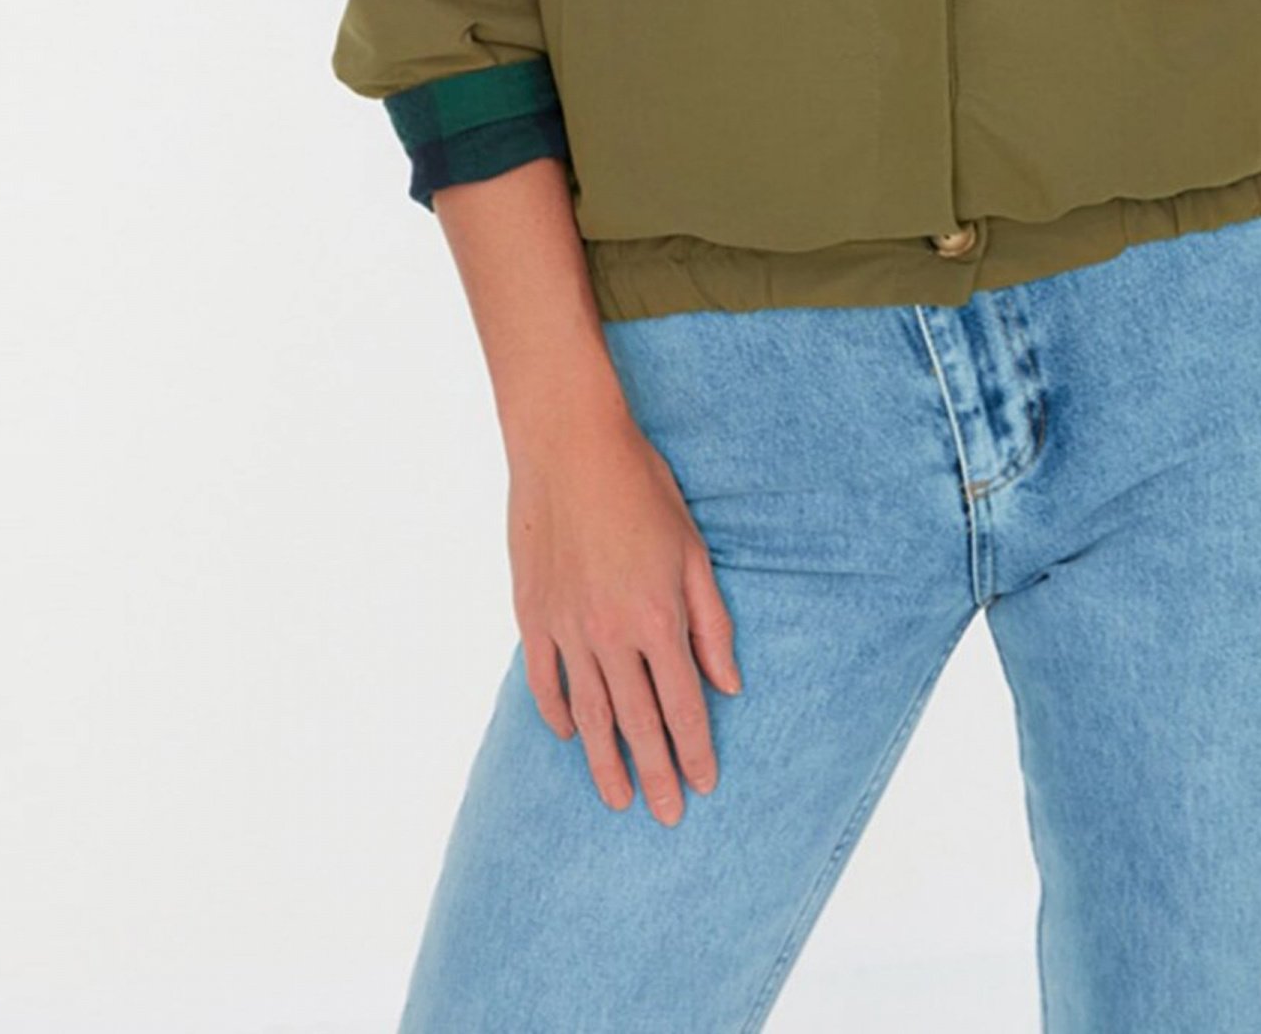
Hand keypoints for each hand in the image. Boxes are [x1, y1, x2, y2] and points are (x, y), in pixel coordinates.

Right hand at [506, 401, 741, 825]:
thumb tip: (728, 684)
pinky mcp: (532, 615)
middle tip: (666, 815)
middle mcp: (610, 635)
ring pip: (588, 714)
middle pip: (637, 723)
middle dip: (655, 775)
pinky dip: (556, 714)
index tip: (704, 784)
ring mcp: (566, 628)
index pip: (683, 706)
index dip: (695, 751)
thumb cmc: (641, 487)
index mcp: (658, 618)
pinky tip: (569, 735)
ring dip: (604, 761)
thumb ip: (711, 623)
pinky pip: (544, 681)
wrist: (569, 445)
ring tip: (617, 798)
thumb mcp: (693, 549)